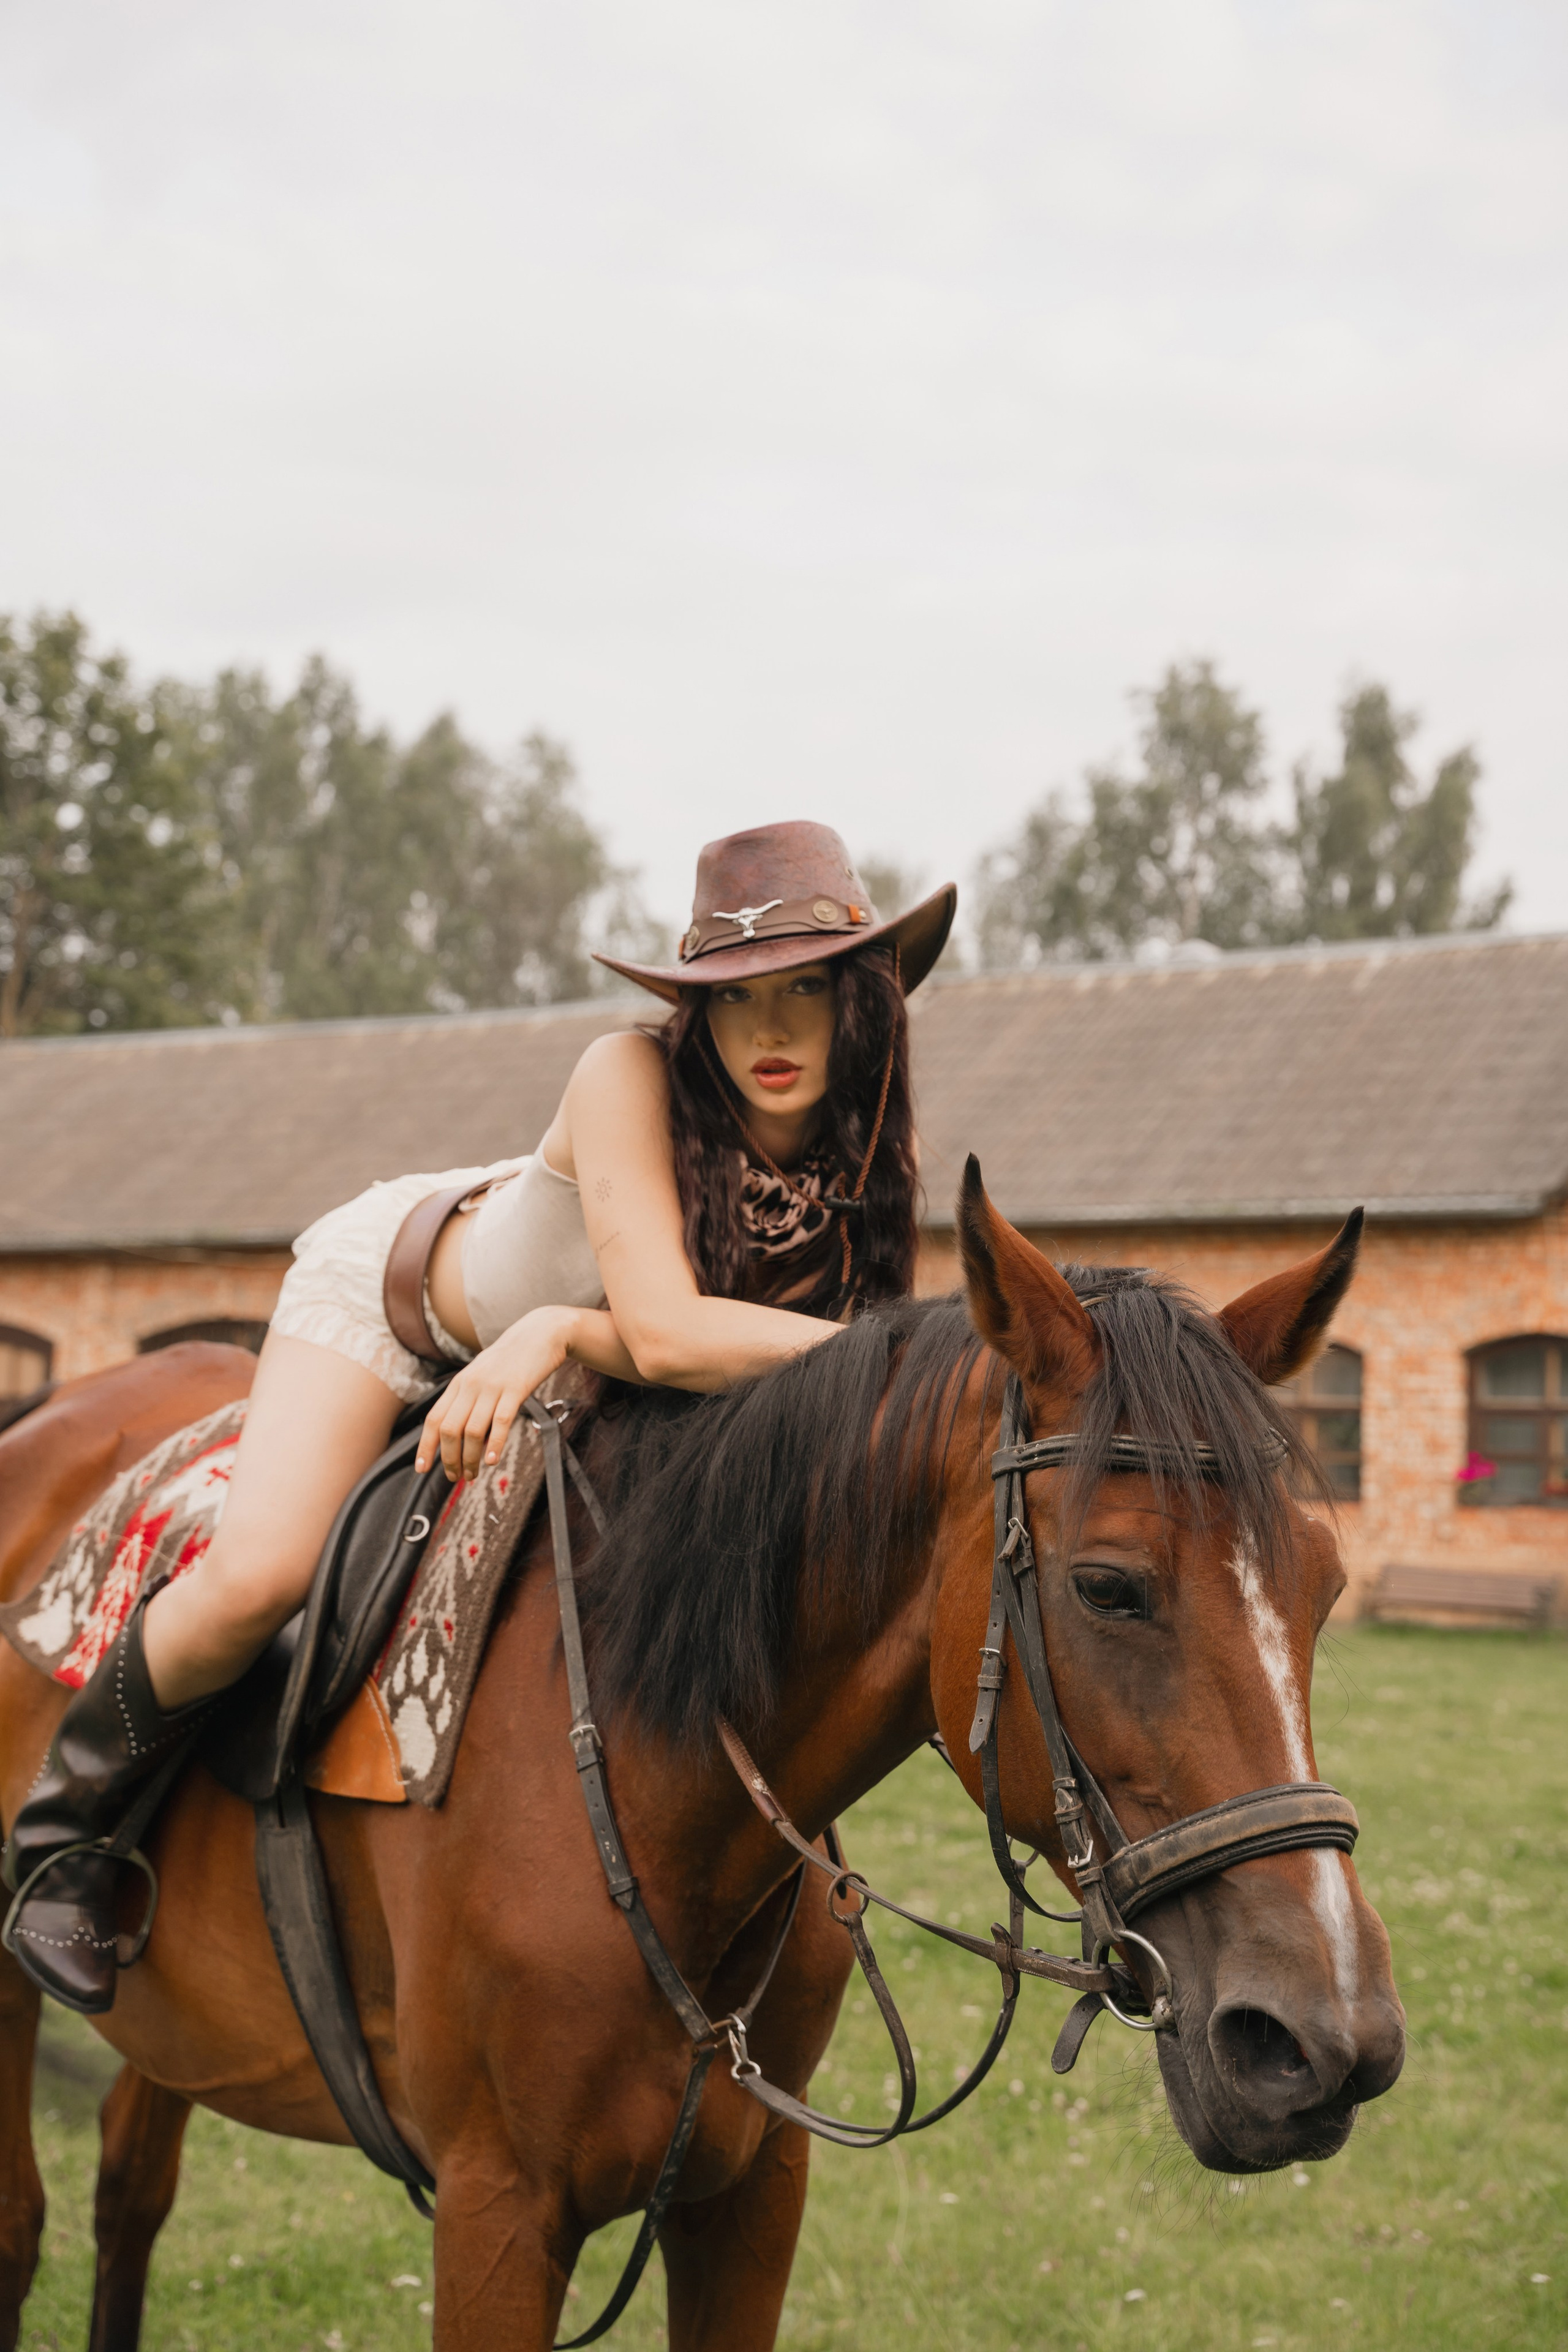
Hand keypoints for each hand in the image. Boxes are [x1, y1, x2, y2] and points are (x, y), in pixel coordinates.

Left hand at [416, 1307, 571, 1480]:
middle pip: (450, 1429)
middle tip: (456, 1477)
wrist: (540, 1333)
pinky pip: (501, 1421)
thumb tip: (459, 1434)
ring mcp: (492, 1387)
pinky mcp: (516, 1389)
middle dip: (449, 1459)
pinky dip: (494, 1444)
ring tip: (473, 1474)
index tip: (422, 1469)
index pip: (434, 1419)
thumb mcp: (481, 1374)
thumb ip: (469, 1399)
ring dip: (470, 1458)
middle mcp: (471, 1385)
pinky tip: (492, 1460)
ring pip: (473, 1431)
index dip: (426, 1447)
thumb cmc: (511, 1359)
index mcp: (459, 1383)